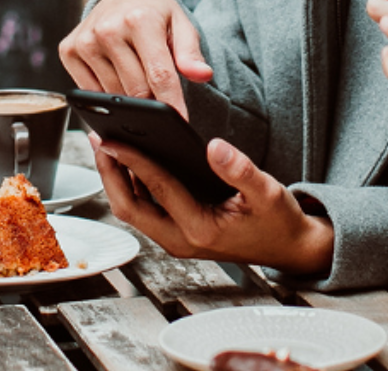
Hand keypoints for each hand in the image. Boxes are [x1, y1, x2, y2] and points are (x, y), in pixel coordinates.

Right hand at [60, 0, 212, 115]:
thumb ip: (191, 53)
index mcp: (140, 19)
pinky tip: (116, 78)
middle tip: (161, 102)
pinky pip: (91, 93)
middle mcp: (108, 29)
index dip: (172, 103)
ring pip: (113, 95)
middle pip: (136, 90)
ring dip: (129, 99)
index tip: (181, 123)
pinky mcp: (68, 50)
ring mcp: (85, 41)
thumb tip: (202, 75)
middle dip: (152, 103)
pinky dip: (106, 95)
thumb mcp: (181, 25)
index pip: (159, 75)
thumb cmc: (155, 13)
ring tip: (138, 81)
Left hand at [88, 133, 333, 274]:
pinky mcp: (176, 232)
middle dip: (109, 173)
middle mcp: (181, 239)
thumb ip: (241, 170)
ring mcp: (176, 238)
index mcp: (201, 230)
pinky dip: (131, 184)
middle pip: (129, 207)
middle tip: (99, 139)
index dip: (132, 161)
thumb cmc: (278, 223)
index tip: (113, 138)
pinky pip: (144, 209)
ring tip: (106, 142)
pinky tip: (128, 159)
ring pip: (133, 209)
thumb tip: (215, 147)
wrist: (289, 249)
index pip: (158, 189)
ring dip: (116, 178)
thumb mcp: (268, 193)